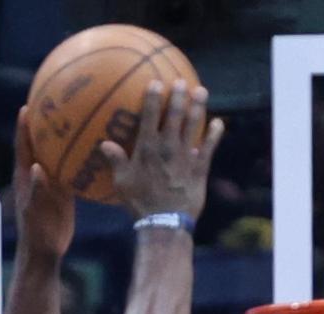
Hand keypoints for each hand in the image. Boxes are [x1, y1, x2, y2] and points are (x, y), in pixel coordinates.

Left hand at [14, 106, 74, 258]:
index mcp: (25, 177)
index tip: (28, 105)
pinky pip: (72, 168)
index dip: (24, 126)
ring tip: (78, 117)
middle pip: (41, 143)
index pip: (23, 146)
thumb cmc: (37, 233)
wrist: (45, 251)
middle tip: (55, 101)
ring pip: (57, 154)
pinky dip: (80, 157)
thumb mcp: (36, 212)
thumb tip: (36, 167)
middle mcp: (37, 175)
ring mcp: (51, 182)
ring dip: (65, 137)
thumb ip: (36, 190)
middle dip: (46, 123)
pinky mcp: (63, 191)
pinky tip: (96, 149)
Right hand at [97, 80, 224, 220]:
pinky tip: (219, 123)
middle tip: (182, 81)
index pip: (150, 116)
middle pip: (174, 115)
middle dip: (179, 95)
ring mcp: (185, 155)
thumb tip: (105, 143)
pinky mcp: (199, 167)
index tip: (157, 82)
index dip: (154, 97)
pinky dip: (215, 134)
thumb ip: (116, 160)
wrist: (164, 221)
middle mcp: (167, 146)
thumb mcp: (122, 182)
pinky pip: (209, 147)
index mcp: (147, 147)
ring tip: (202, 91)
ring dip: (198, 107)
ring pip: (193, 125)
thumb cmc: (140, 202)